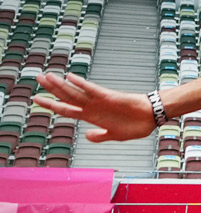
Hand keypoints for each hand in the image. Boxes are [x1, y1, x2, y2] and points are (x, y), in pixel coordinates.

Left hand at [33, 73, 155, 141]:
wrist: (152, 117)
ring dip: (61, 85)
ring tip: (46, 77)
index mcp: (91, 117)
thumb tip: (86, 136)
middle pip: (67, 97)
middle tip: (37, 79)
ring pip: (76, 92)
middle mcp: (92, 107)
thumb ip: (99, 136)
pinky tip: (70, 77)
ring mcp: (99, 101)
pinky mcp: (109, 96)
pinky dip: (82, 84)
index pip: (66, 109)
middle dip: (51, 89)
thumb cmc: (136, 125)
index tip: (37, 99)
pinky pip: (93, 89)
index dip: (51, 105)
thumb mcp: (115, 135)